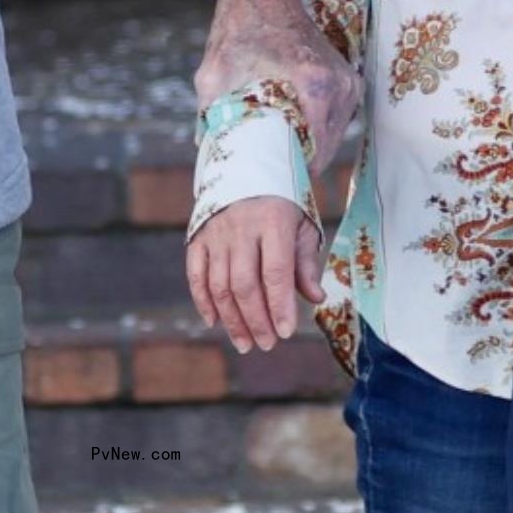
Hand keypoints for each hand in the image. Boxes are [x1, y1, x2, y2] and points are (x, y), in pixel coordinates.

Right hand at [186, 196, 324, 350]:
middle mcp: (241, 227)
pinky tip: (214, 322)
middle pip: (245, 283)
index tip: (286, 332)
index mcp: (273, 221)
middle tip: (266, 344)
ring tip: (245, 342)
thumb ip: (306, 263)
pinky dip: (203, 301)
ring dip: (231, 318)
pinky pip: (196, 274)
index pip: (276, 271)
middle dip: (256, 319)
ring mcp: (216, 232)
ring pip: (219, 284)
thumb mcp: (301, 226)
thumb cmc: (281, 204)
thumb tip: (316, 298)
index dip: (280, 305)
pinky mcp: (197, 237)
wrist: (246, 168)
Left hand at [194, 0, 359, 170]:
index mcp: (315, 85)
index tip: (273, 183)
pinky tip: (293, 128)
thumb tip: (209, 157)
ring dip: (309, 145)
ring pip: (333, 134)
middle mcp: (340, 84)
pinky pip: (336, 117)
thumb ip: (211, 117)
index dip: (294, 173)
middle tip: (272, 174)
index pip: (316, 151)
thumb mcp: (215, 74)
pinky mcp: (346, 77)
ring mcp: (348, 80)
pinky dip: (316, 127)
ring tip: (280, 154)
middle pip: (326, 147)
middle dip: (300, 162)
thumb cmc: (239, 28)